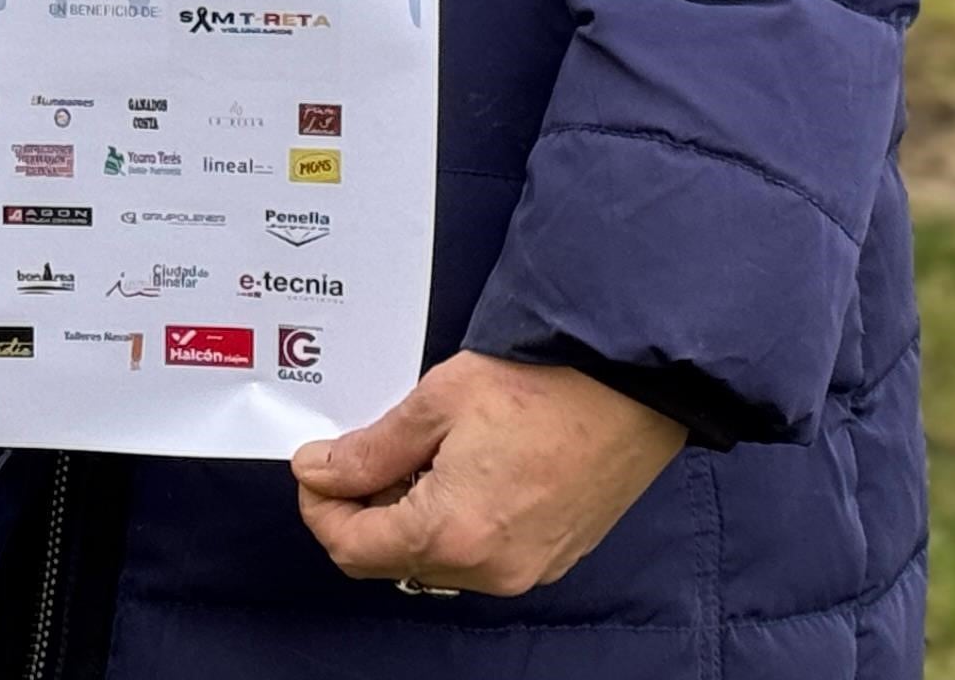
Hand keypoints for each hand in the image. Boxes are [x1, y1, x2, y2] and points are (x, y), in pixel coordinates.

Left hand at [293, 353, 685, 597]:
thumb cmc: (546, 384)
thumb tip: (320, 471)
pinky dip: (453, 522)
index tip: (319, 465)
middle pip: (390, 560)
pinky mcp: (551, 557)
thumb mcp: (439, 400)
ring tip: (419, 452)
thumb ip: (373, 448)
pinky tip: (461, 470)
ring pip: (434, 561)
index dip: (321, 506)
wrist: (636, 386)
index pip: (351, 548)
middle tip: (365, 453)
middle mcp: (489, 570)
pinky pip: (478, 556)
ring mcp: (525, 570)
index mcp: (452, 534)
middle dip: (363, 510)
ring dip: (409, 516)